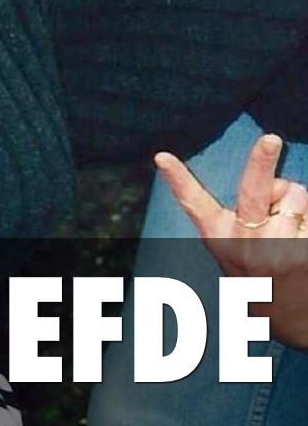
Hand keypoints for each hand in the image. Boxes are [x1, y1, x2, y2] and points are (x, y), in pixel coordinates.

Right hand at [155, 134, 307, 346]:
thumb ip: (247, 214)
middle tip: (272, 139)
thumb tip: (278, 182)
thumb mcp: (235, 248)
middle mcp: (245, 244)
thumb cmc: (258, 270)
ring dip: (298, 200)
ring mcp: (277, 251)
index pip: (193, 203)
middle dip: (262, 161)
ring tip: (292, 225)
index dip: (177, 179)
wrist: (287, 316)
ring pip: (295, 194)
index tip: (162, 157)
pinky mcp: (304, 255)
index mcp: (219, 237)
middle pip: (254, 191)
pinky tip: (304, 240)